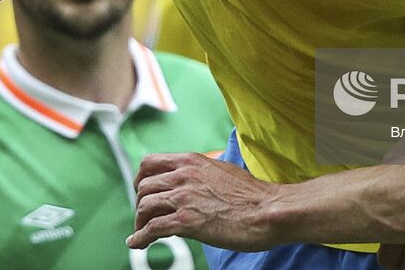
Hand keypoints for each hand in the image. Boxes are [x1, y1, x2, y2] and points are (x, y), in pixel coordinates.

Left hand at [128, 153, 275, 250]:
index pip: (150, 163)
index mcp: (191, 161)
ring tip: (142, 232)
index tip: (141, 190)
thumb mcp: (221, 171)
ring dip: (139, 221)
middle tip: (144, 215)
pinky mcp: (187, 221)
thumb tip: (190, 181)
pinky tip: (137, 243)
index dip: (141, 178)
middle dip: (139, 202)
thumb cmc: (251, 195)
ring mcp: (184, 197)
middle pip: (143, 185)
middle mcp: (184, 175)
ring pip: (144, 206)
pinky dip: (140, 237)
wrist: (267, 210)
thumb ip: (201, 173)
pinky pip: (153, 228)